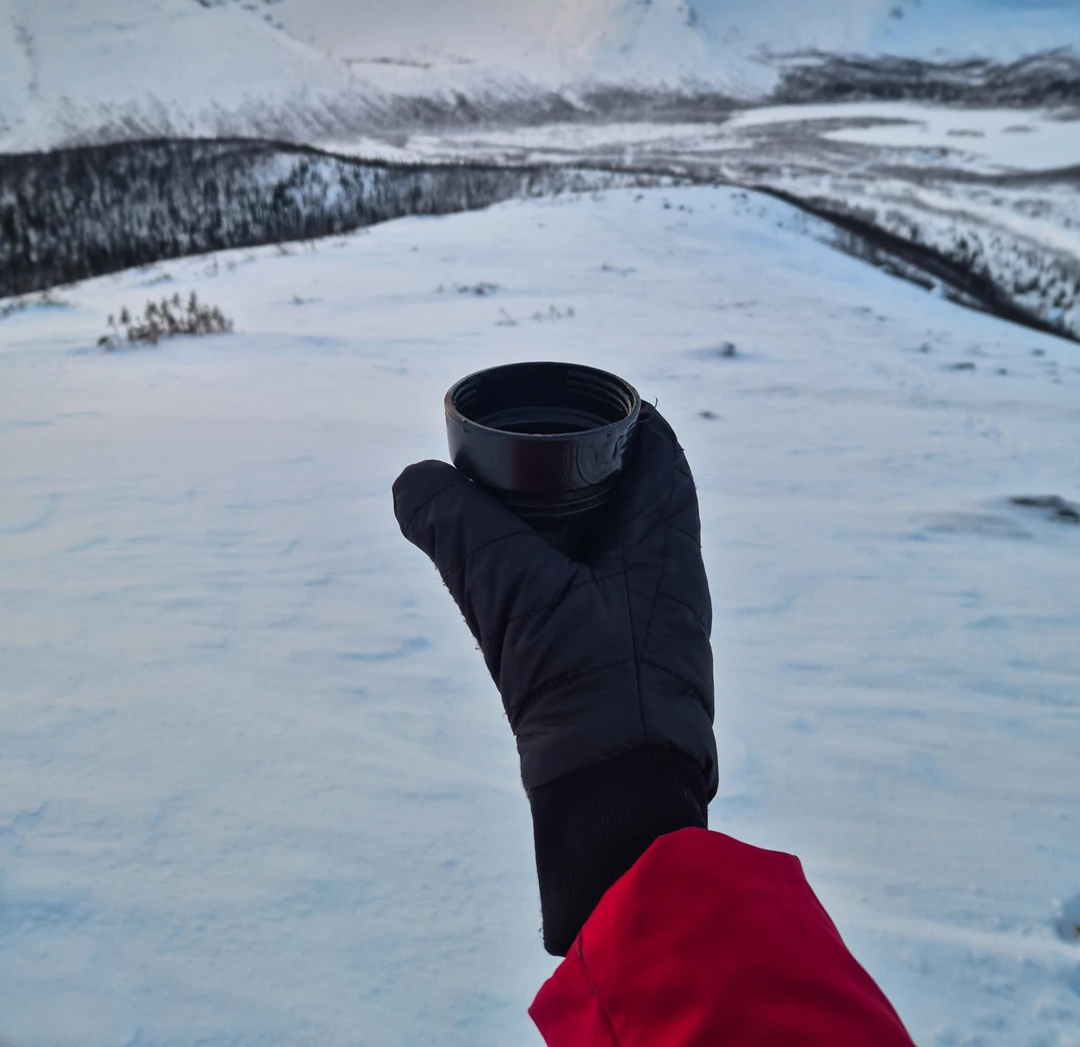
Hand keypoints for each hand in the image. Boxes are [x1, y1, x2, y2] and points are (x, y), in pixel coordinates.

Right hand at [392, 402, 717, 799]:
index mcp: (666, 538)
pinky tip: (514, 584)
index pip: (655, 445)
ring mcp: (652, 618)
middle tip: (515, 456)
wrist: (617, 805)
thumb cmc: (586, 691)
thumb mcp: (510, 593)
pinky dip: (558, 568)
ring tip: (503, 513)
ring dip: (563, 520)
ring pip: (609, 541)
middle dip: (576, 465)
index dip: (611, 416)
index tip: (559, 405)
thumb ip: (456, 529)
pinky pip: (594, 587)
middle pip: (630, 488)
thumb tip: (410, 481)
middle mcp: (670, 572)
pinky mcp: (627, 659)